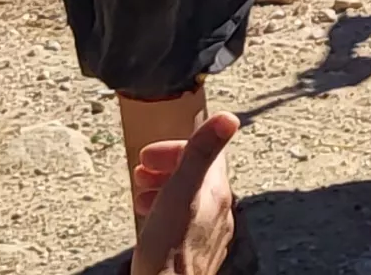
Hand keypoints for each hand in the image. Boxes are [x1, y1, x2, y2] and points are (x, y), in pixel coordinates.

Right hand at [129, 112, 240, 274]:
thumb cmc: (170, 247)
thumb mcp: (182, 190)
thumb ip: (201, 153)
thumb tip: (229, 117)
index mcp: (217, 194)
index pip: (204, 155)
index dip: (174, 149)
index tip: (149, 156)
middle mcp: (218, 213)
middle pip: (195, 177)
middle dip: (165, 169)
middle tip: (141, 173)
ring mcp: (208, 234)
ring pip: (187, 201)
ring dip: (162, 190)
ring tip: (141, 195)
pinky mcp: (195, 252)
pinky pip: (182, 223)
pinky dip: (164, 213)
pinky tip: (151, 220)